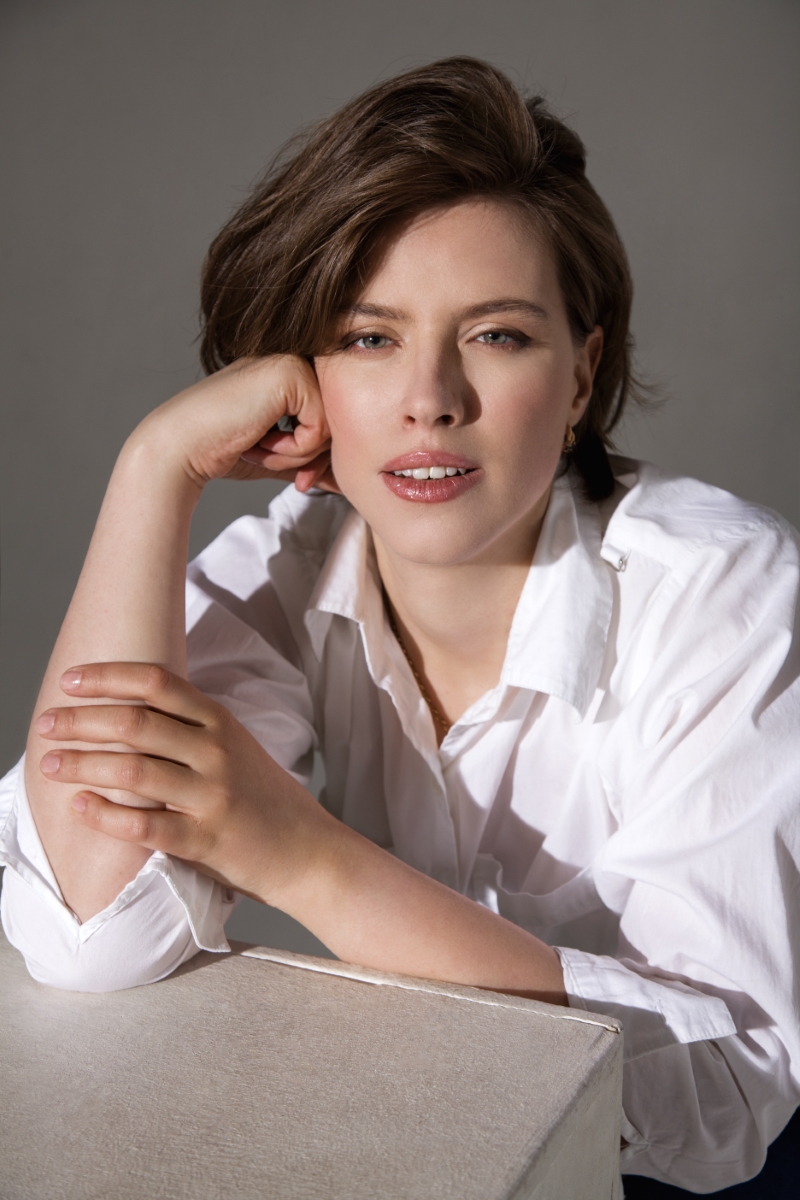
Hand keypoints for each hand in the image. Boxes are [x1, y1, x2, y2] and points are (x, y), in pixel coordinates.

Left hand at [36, 662, 338, 905]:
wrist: (309, 851)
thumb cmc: (263, 798)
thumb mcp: (236, 746)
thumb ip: (190, 727)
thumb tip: (126, 709)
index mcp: (220, 722)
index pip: (157, 683)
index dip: (108, 676)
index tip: (71, 680)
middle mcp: (215, 751)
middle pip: (135, 723)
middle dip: (82, 720)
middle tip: (46, 723)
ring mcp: (212, 795)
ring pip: (134, 771)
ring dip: (84, 765)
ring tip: (51, 765)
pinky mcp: (206, 839)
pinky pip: (146, 825)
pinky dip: (107, 815)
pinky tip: (81, 807)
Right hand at [133, 355, 337, 493]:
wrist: (183, 447)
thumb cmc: (222, 449)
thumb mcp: (278, 455)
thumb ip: (311, 461)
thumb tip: (345, 480)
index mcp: (292, 375)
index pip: (333, 421)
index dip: (318, 458)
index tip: (299, 480)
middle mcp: (295, 361)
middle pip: (337, 423)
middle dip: (311, 459)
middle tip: (271, 461)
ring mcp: (293, 362)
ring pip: (331, 426)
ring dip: (297, 454)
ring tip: (260, 447)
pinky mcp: (291, 374)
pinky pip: (319, 427)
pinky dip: (293, 448)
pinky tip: (260, 440)